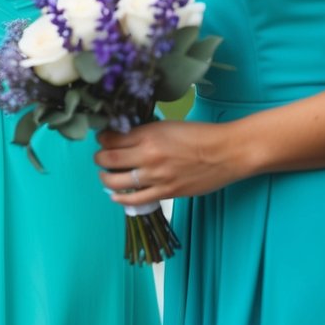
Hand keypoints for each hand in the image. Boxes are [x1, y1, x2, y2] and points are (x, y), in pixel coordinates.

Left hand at [94, 119, 239, 204]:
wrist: (225, 153)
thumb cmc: (199, 135)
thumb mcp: (166, 125)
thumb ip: (144, 132)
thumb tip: (123, 137)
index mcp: (148, 134)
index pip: (110, 138)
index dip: (102, 138)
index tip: (103, 139)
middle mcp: (148, 155)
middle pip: (107, 158)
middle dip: (99, 158)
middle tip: (101, 156)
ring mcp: (156, 176)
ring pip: (115, 181)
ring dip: (105, 178)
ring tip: (106, 175)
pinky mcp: (166, 193)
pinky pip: (134, 199)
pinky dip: (120, 198)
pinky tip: (115, 195)